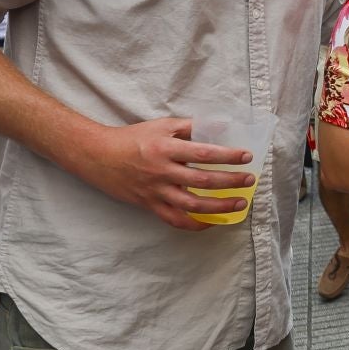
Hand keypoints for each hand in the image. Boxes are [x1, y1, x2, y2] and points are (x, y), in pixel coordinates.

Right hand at [75, 118, 257, 230]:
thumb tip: (222, 127)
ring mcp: (155, 192)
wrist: (98, 156)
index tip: (246, 157)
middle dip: (230, 182)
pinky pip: (175, 220)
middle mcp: (162, 172)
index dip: (227, 156)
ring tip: (240, 204)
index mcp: (166, 148)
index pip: (204, 153)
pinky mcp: (149, 206)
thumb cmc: (133, 138)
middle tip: (250, 181)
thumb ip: (191, 127)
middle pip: (203, 181)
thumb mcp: (162, 125)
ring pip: (192, 205)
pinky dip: (195, 224)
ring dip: (220, 207)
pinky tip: (212, 222)